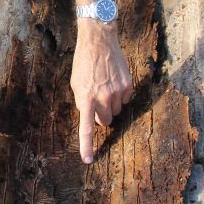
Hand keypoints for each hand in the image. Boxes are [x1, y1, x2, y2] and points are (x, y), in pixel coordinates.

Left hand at [71, 22, 131, 164]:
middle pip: (105, 121)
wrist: (99, 42)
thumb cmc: (84, 63)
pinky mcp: (128, 86)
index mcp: (86, 98)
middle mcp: (103, 97)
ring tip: (104, 86)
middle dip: (101, 115)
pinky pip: (125, 100)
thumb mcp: (76, 84)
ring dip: (111, 105)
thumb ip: (82, 103)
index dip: (87, 145)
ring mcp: (117, 92)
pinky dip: (120, 96)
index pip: (87, 127)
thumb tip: (92, 117)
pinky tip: (114, 82)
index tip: (89, 160)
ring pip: (116, 111)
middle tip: (97, 101)